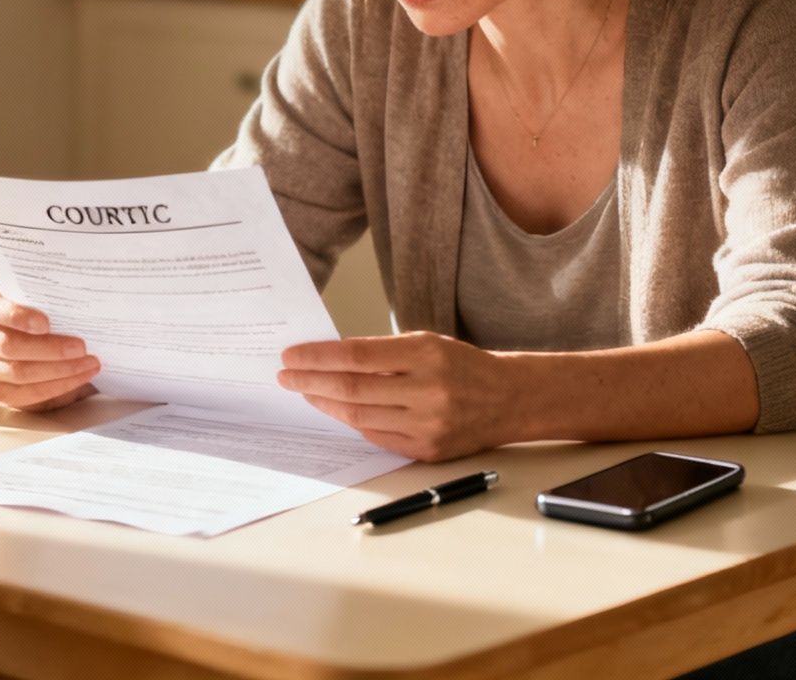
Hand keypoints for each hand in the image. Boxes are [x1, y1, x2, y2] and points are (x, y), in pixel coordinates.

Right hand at [0, 288, 99, 410]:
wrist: (44, 340)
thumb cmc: (45, 314)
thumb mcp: (43, 300)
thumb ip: (49, 299)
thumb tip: (76, 304)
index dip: (16, 316)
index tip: (45, 323)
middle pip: (8, 346)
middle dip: (49, 349)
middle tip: (80, 347)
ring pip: (19, 372)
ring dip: (60, 370)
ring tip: (89, 362)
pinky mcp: (0, 391)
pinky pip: (28, 393)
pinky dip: (58, 385)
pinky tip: (80, 376)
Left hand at [277, 332, 518, 462]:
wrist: (510, 399)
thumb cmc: (462, 366)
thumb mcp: (426, 344)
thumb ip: (381, 353)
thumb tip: (328, 360)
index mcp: (426, 354)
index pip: (357, 355)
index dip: (318, 357)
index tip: (291, 355)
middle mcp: (428, 391)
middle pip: (352, 389)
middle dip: (311, 382)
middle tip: (285, 376)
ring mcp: (427, 425)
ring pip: (359, 416)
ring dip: (325, 404)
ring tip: (305, 392)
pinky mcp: (427, 450)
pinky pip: (376, 437)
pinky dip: (352, 422)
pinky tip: (336, 410)